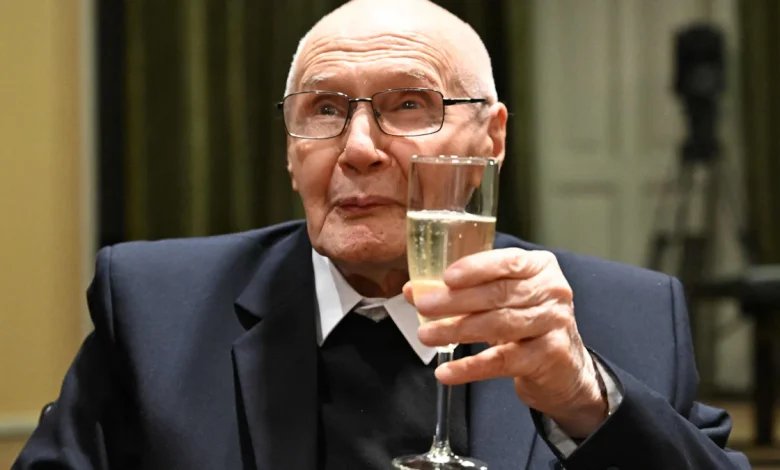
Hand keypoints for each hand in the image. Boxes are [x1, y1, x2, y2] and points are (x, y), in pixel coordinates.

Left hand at [407, 248, 607, 437]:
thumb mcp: (500, 299)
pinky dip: (471, 367)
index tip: (445, 277)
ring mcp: (554, 323)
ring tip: (427, 335)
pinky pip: (503, 361)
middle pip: (499, 294)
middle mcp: (552, 291)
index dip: (475, 269)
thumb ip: (461, 290)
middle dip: (456, 300)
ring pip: (500, 325)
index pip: (508, 262)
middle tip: (424, 306)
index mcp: (539, 267)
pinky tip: (447, 371)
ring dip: (457, 330)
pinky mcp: (550, 356)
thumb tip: (415, 290)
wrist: (564, 367)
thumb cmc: (526, 322)